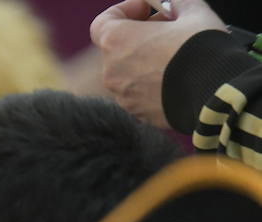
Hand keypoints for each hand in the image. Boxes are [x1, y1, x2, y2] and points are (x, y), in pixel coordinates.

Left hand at [91, 0, 224, 128]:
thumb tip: (170, 3)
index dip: (124, 11)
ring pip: (128, 71)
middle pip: (117, 47)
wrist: (217, 92)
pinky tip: (176, 76)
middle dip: (140, 33)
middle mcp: (111, 71)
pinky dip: (151, 81)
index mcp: (117, 42)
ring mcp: (122, 96)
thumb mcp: (193, 11)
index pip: (102, 22)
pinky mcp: (137, 113)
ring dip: (145, 58)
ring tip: (175, 53)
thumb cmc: (202, 48)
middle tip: (169, 27)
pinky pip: (139, 91)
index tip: (147, 9)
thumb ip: (175, 2)